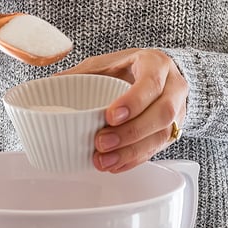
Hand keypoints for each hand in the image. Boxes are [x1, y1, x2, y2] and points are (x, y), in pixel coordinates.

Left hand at [61, 48, 188, 172]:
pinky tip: (115, 165)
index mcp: (156, 64)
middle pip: (162, 114)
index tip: (110, 116)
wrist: (159, 75)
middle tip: (101, 143)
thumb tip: (50, 83)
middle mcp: (173, 87)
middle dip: (130, 133)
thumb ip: (82, 72)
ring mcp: (178, 111)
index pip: (151, 83)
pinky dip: (135, 160)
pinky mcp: (172, 131)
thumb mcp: (108, 62)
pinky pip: (157, 149)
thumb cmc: (130, 68)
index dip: (133, 102)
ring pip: (162, 135)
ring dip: (131, 152)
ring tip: (104, 160)